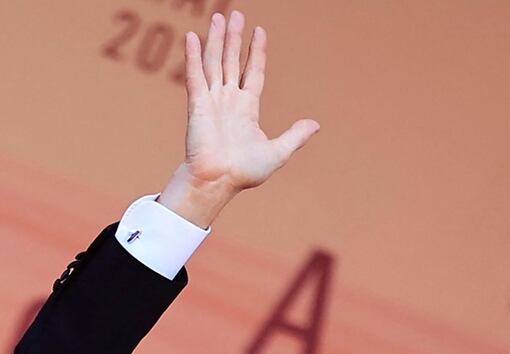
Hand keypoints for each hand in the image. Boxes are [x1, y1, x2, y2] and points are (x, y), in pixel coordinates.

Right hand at [181, 11, 319, 195]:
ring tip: (220, 17)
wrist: (219, 181)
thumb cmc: (244, 172)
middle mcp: (228, 100)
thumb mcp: (278, 152)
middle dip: (234, 38)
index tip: (259, 31)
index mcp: (246, 109)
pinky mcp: (198, 104)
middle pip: (232, 61)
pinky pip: (195, 75)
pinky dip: (193, 57)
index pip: (253, 72)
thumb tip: (316, 124)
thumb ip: (295, 135)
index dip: (256, 52)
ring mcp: (212, 100)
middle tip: (235, 15)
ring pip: (215, 62)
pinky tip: (194, 38)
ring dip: (216, 40)